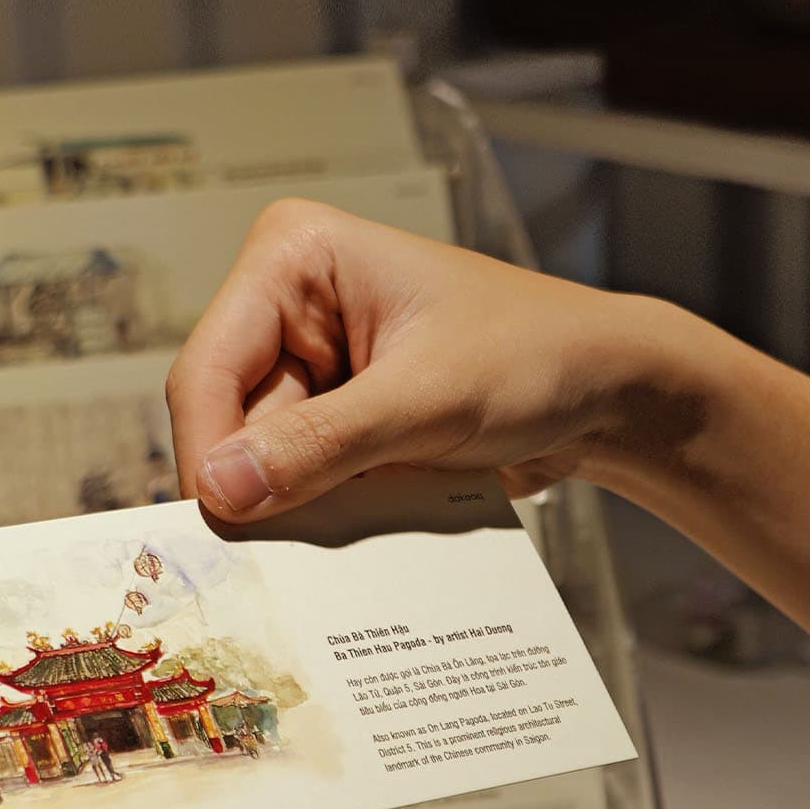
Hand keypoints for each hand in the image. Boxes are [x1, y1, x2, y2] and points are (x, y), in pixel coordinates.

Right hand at [166, 199, 696, 519]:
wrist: (602, 393)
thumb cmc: (534, 358)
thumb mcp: (427, 402)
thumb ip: (322, 445)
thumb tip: (223, 488)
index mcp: (295, 257)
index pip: (207, 368)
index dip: (207, 454)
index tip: (222, 527)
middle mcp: (290, 306)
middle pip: (227, 423)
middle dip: (260, 486)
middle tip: (283, 550)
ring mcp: (313, 368)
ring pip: (262, 464)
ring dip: (300, 505)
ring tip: (361, 517)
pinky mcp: (338, 421)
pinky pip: (303, 482)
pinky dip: (326, 513)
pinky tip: (368, 518)